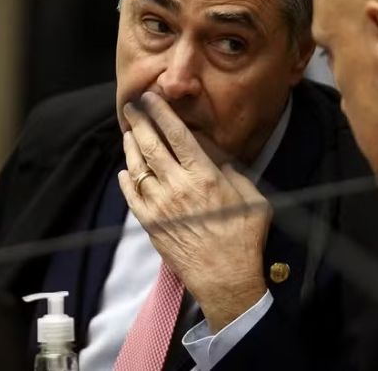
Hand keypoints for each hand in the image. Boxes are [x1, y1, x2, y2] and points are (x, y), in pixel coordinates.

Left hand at [118, 91, 271, 332]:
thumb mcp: (253, 198)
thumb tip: (217, 158)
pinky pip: (132, 197)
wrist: (226, 279)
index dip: (161, 113)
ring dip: (131, 147)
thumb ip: (233, 173)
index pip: (177, 135)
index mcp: (204, 175)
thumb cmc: (244, 237)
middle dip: (139, 122)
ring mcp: (160, 206)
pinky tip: (125, 172)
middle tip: (131, 107)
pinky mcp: (151, 225)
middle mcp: (178, 186)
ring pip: (138, 168)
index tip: (151, 98)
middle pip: (151, 146)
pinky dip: (126, 181)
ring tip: (128, 133)